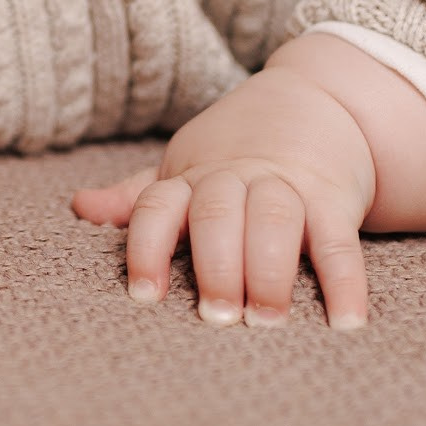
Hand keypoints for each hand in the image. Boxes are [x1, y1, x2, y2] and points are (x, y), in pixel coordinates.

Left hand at [70, 33, 425, 330]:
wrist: (318, 101)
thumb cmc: (238, 152)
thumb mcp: (186, 166)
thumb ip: (139, 197)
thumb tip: (80, 207)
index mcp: (194, 177)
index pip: (158, 205)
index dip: (146, 248)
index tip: (144, 298)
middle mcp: (237, 178)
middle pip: (218, 213)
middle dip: (216, 265)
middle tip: (216, 317)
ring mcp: (288, 185)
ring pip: (275, 218)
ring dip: (271, 271)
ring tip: (267, 321)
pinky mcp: (333, 199)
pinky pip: (339, 241)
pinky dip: (344, 282)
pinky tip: (345, 324)